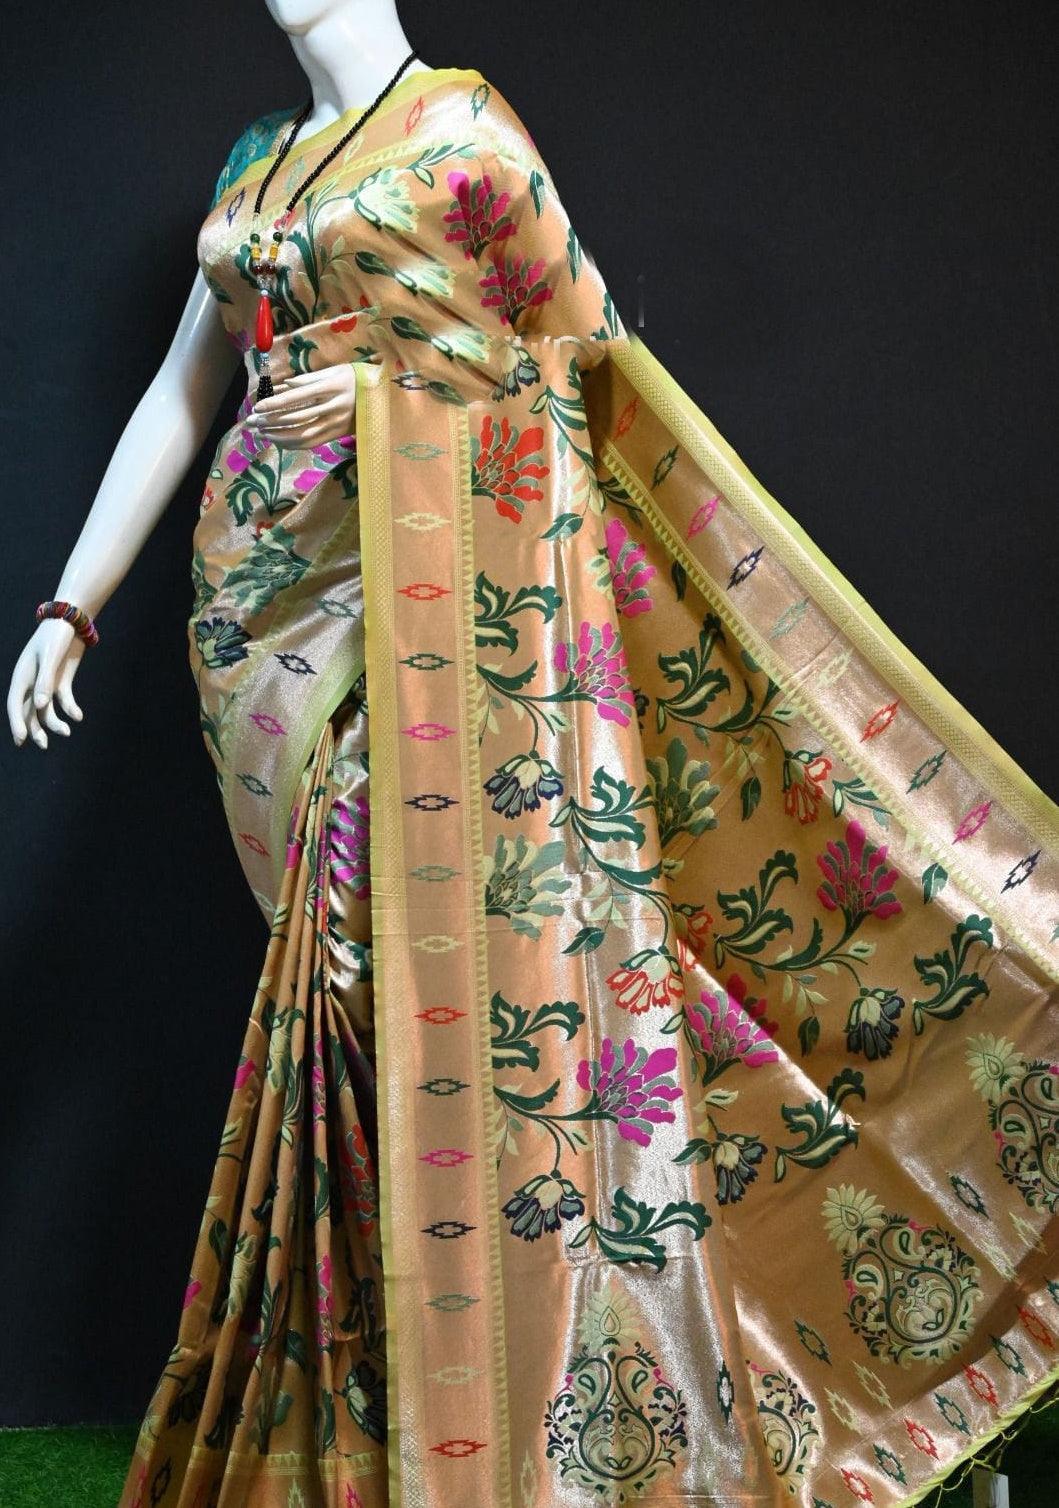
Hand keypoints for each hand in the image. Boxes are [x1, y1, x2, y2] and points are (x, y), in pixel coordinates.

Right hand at [8, 620, 85, 748]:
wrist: (72, 621)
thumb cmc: (56, 636)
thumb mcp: (50, 657)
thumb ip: (45, 681)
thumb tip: (41, 706)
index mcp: (22, 676)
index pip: (16, 704)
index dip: (17, 722)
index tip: (22, 740)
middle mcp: (32, 682)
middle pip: (29, 711)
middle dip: (34, 729)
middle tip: (43, 745)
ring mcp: (48, 683)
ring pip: (46, 709)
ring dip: (54, 722)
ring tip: (66, 732)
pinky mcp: (62, 681)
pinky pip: (64, 700)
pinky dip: (70, 709)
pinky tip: (78, 716)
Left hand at [246, 364, 357, 447]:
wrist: (383, 397)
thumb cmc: (355, 378)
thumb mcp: (334, 371)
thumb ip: (308, 379)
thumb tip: (283, 386)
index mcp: (331, 386)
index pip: (297, 396)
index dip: (275, 403)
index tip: (258, 407)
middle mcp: (334, 406)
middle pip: (296, 417)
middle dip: (271, 421)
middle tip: (252, 423)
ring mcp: (337, 423)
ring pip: (302, 434)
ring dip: (279, 436)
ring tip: (261, 434)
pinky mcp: (338, 434)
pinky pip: (312, 443)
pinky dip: (293, 444)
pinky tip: (279, 442)